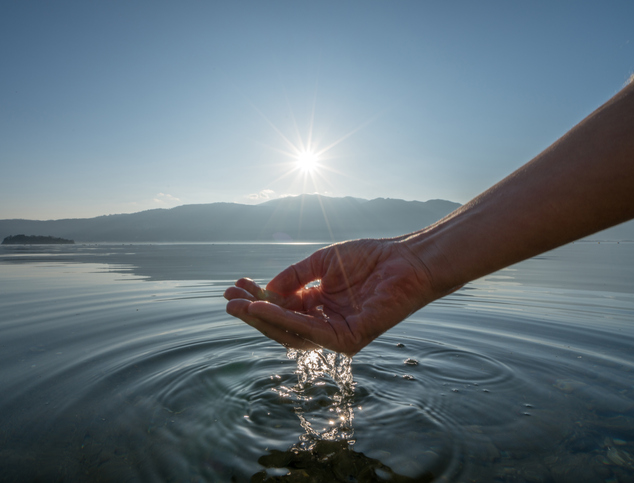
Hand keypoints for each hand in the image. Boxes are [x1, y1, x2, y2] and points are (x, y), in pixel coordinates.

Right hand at [224, 238, 443, 355]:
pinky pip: (309, 332)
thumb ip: (294, 276)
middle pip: (281, 324)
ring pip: (290, 333)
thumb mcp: (321, 262)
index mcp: (320, 306)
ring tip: (238, 304)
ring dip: (261, 318)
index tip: (234, 286)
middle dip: (252, 312)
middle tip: (227, 299)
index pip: (281, 307)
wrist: (407, 259)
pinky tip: (262, 306)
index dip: (257, 298)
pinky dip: (283, 319)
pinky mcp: (348, 340)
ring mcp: (336, 334)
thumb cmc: (371, 258)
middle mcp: (326, 323)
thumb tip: (265, 289)